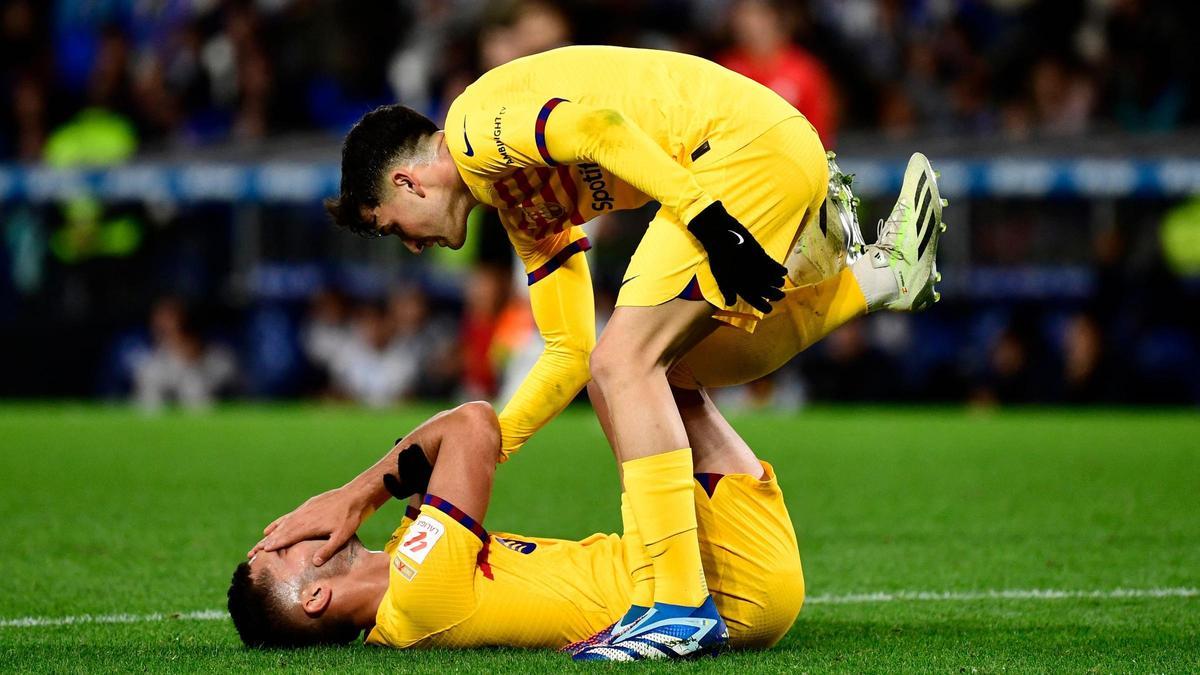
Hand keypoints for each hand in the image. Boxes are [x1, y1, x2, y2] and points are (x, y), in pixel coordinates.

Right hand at [247, 485, 371, 565]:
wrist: (354, 495)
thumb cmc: (350, 517)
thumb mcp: (343, 535)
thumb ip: (329, 549)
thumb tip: (315, 563)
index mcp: (309, 525)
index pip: (288, 537)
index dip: (275, 545)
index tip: (261, 552)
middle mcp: (302, 517)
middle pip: (280, 532)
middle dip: (266, 543)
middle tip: (251, 553)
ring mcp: (303, 511)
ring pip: (282, 524)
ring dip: (269, 535)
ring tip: (257, 545)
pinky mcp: (305, 506)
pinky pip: (287, 516)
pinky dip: (277, 523)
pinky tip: (269, 529)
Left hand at [687, 201, 786, 312]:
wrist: (721, 235)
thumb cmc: (718, 257)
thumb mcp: (720, 277)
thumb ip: (727, 291)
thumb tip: (731, 303)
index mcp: (738, 285)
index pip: (754, 300)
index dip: (762, 306)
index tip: (768, 309)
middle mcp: (749, 279)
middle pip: (767, 291)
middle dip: (775, 295)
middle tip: (780, 296)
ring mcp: (756, 268)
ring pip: (773, 280)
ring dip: (779, 283)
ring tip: (781, 284)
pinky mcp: (762, 256)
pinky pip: (775, 266)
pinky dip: (781, 270)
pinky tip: (784, 272)